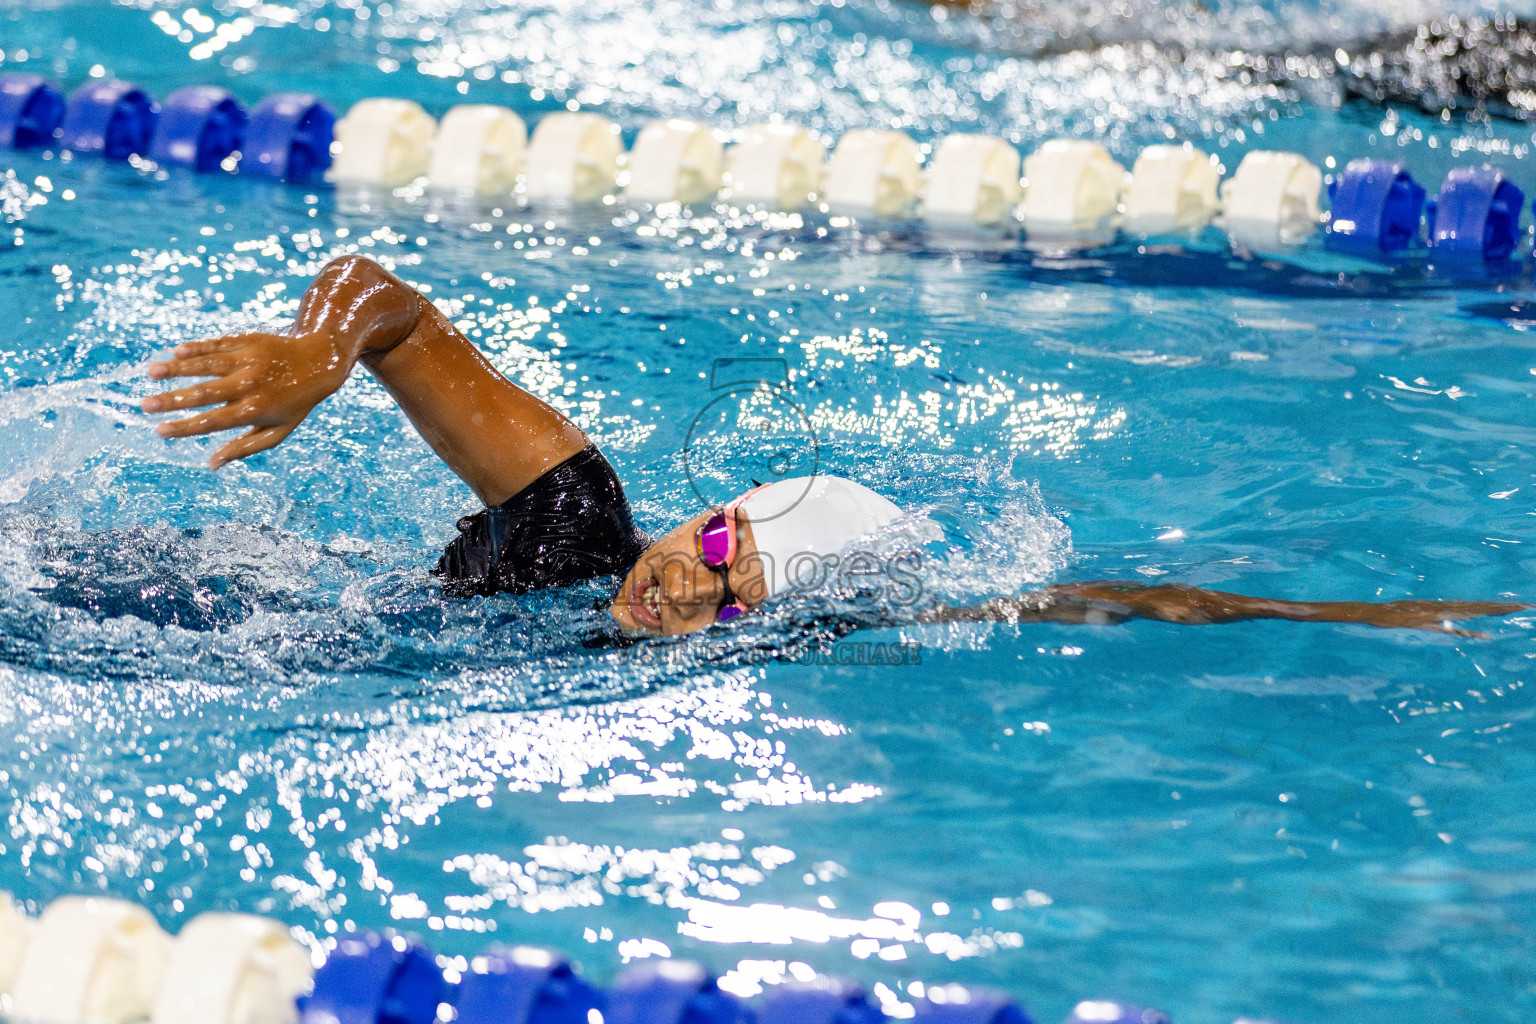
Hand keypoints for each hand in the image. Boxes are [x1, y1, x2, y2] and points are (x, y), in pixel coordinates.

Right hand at [141, 331, 353, 468]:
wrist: (320, 361)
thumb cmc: (295, 402)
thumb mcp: (278, 431)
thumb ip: (244, 447)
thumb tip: (212, 464)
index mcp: (255, 410)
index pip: (213, 421)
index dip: (185, 427)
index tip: (160, 431)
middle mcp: (250, 384)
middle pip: (205, 393)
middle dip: (172, 400)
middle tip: (145, 405)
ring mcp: (248, 360)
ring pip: (207, 365)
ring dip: (177, 369)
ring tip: (151, 373)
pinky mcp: (248, 341)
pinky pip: (217, 344)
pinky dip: (196, 348)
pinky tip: (175, 352)